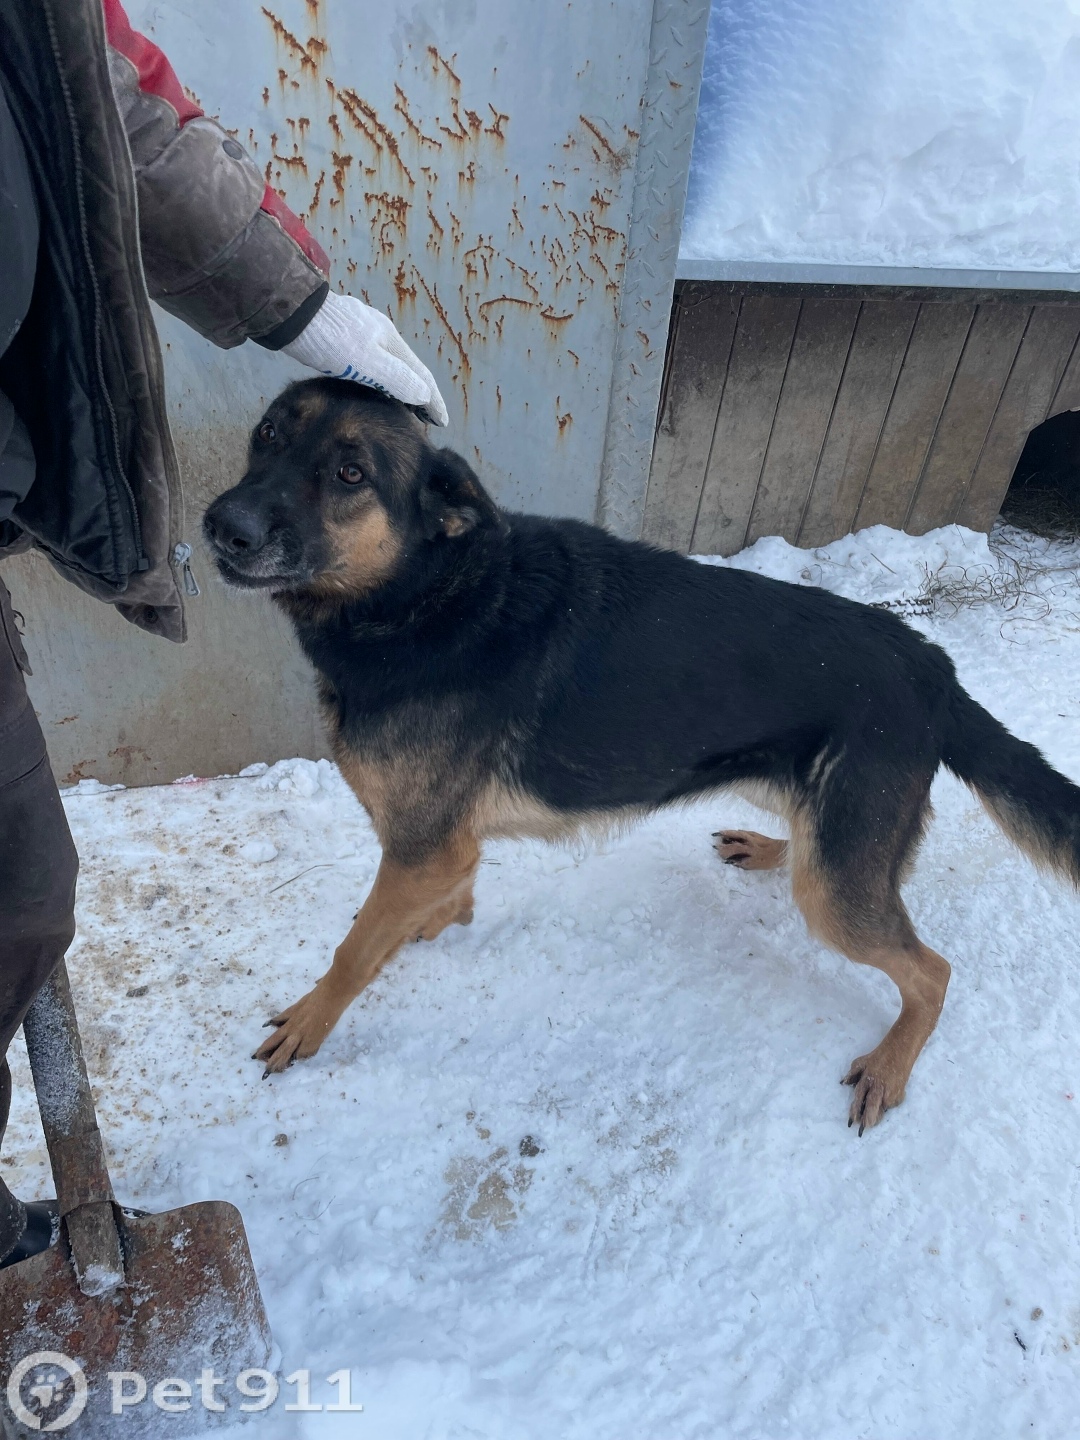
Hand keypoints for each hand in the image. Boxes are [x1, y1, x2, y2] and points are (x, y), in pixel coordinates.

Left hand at [282, 290, 448, 425]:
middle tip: (425, 422)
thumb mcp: (365, 362)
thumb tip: (423, 396)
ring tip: (403, 411)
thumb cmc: (327, 338)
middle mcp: (380, 335)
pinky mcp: (341, 338)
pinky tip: (371, 391)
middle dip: (420, 396)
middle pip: (408, 371)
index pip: (421, 377)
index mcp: (390, 341)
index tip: (442, 424)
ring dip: (400, 389)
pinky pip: (370, 365)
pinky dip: (380, 383)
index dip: (434, 402)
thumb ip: (396, 379)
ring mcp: (360, 335)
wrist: (288, 312)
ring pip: (389, 367)